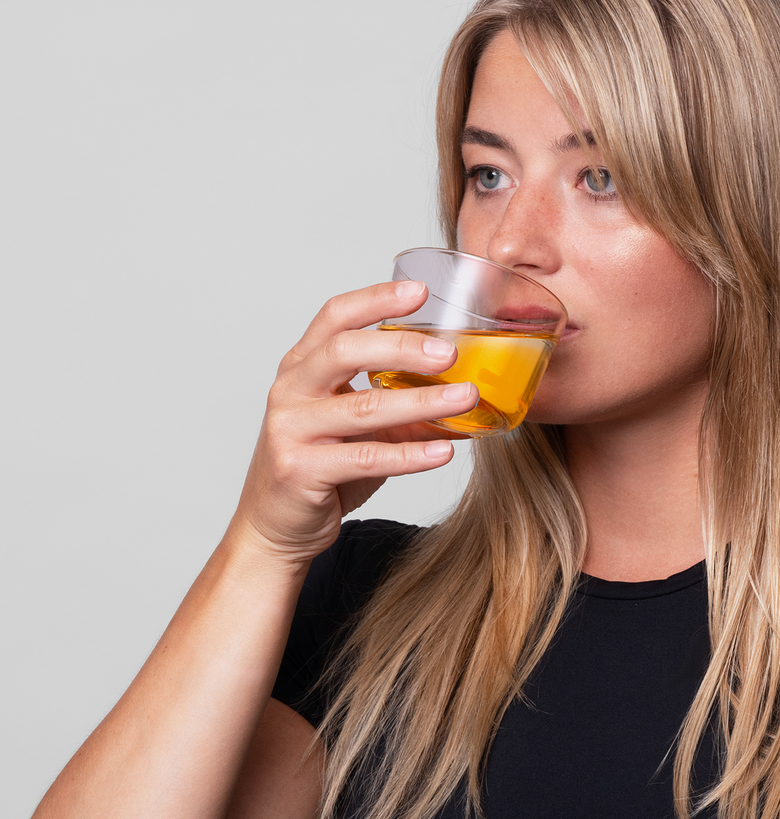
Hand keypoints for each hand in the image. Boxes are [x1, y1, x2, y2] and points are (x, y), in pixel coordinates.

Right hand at [231, 280, 477, 561]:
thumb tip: (466, 396)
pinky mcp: (300, 470)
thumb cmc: (320, 470)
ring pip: (363, 407)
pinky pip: (365, 457)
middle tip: (450, 350)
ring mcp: (291, 430)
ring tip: (466, 397)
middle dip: (402, 346)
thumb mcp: (362, 430)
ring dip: (422, 401)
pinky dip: (409, 454)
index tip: (420, 290)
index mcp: (302, 367)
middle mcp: (291, 391)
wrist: (274, 527)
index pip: (336, 316)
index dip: (376, 299)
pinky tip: (444, 450)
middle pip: (345, 351)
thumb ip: (404, 409)